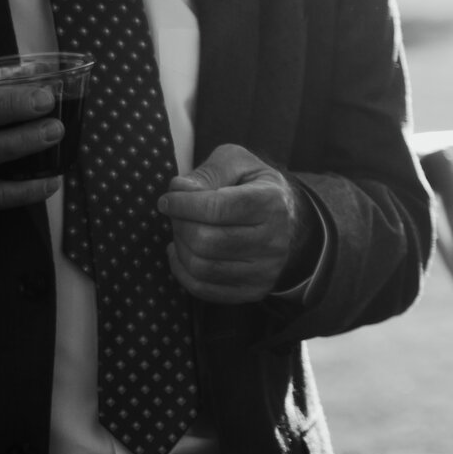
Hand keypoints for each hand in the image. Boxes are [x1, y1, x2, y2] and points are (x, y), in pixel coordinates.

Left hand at [157, 143, 313, 303]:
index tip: (167, 200)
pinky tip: (181, 253)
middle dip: (179, 226)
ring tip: (181, 232)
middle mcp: (275, 240)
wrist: (285, 218)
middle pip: (206, 241)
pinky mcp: (255, 290)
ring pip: (202, 267)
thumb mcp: (236, 163)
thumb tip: (180, 189)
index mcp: (271, 203)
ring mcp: (267, 270)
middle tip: (176, 216)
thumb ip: (208, 171)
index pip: (216, 208)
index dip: (182, 204)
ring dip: (179, 248)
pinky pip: (205, 289)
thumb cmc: (253, 186)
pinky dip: (182, 272)